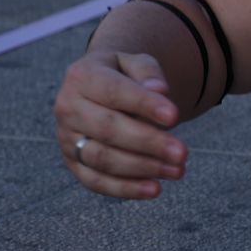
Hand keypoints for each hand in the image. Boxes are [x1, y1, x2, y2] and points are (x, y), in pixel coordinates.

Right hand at [53, 48, 189, 199]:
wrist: (102, 86)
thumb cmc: (126, 74)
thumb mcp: (137, 61)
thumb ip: (148, 72)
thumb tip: (159, 90)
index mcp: (82, 76)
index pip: (113, 91)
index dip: (144, 105)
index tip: (174, 117)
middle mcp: (68, 108)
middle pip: (107, 129)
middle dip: (148, 143)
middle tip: (183, 153)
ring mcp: (67, 138)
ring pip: (101, 158)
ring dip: (141, 168)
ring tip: (177, 171)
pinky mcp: (73, 162)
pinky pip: (94, 181)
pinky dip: (124, 189)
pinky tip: (154, 189)